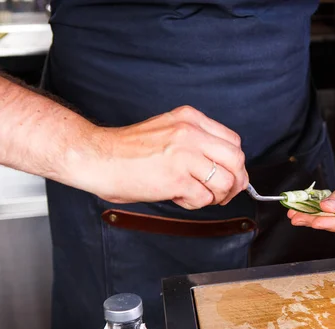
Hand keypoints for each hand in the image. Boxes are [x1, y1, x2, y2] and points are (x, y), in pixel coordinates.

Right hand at [72, 106, 247, 208]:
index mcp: (190, 119)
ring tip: (195, 194)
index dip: (234, 164)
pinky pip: (204, 197)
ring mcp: (185, 155)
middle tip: (223, 193)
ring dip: (215, 195)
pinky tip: (177, 197)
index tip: (228, 175)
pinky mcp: (177, 178)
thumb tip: (223, 167)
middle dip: (235, 182)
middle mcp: (191, 133)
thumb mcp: (168, 131)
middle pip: (237, 160)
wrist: (96, 157)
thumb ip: (196, 142)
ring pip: (226, 181)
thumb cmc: (127, 150)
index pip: (233, 141)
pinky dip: (194, 203)